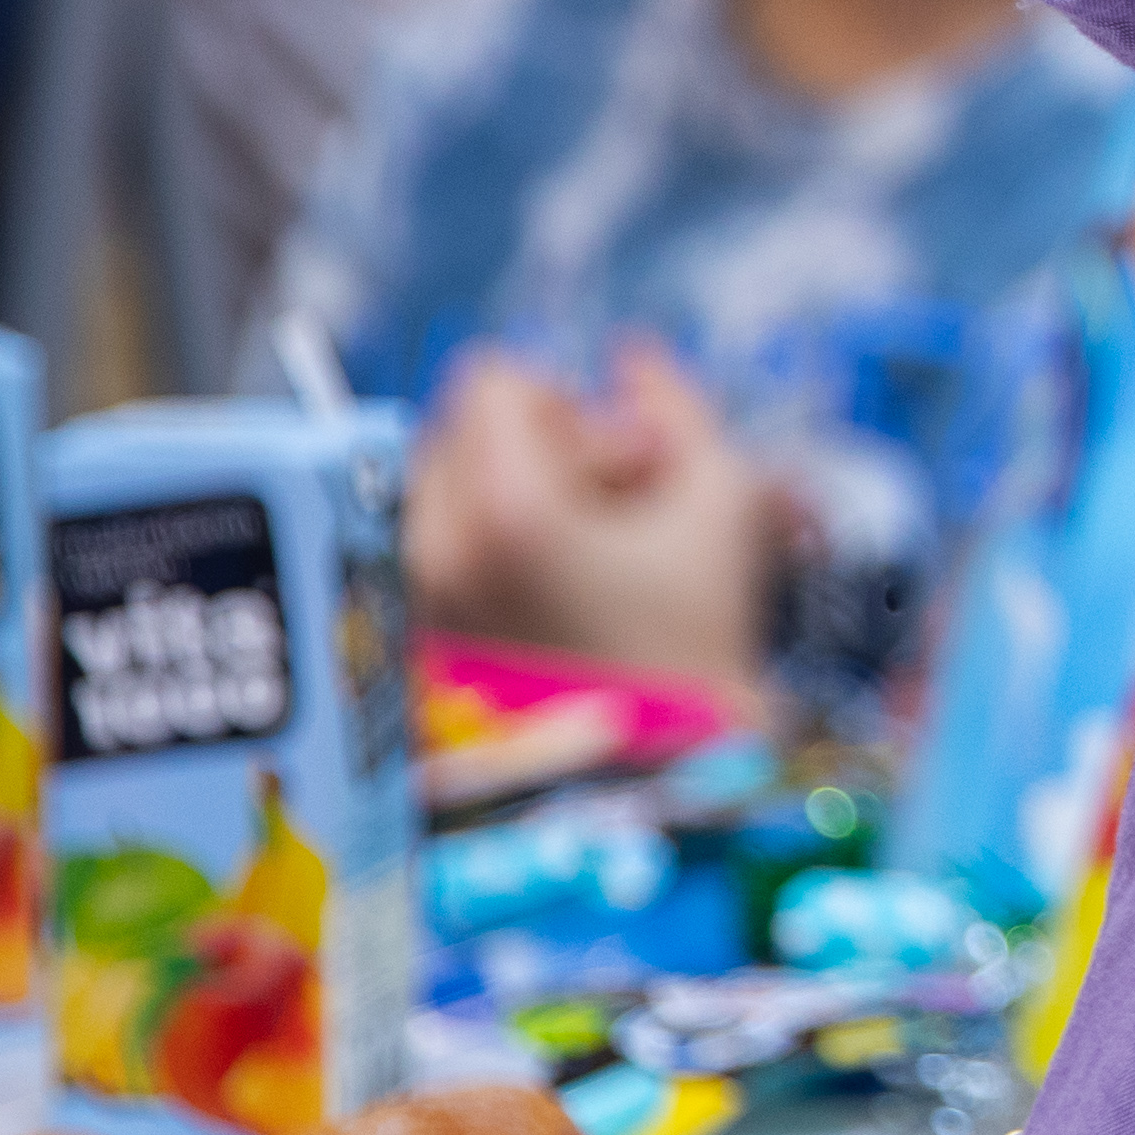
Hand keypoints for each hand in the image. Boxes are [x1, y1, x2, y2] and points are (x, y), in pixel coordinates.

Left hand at [406, 341, 777, 703]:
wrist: (660, 778)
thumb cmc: (699, 644)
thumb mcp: (720, 503)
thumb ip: (674, 407)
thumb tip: (632, 355)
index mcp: (507, 504)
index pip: (493, 381)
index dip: (570, 402)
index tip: (623, 454)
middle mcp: (436, 547)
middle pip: (459, 432)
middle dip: (537, 449)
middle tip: (617, 501)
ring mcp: (416, 600)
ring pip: (441, 494)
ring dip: (507, 498)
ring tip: (585, 552)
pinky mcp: (414, 641)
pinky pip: (430, 554)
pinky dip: (482, 553)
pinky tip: (551, 593)